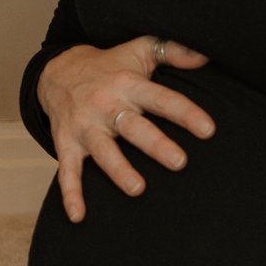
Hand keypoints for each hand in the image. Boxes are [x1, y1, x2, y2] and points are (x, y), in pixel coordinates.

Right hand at [33, 37, 214, 221]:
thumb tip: (205, 56)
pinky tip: (78, 215)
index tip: (208, 130)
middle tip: (179, 162)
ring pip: (102, 149)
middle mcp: (105, 104)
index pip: (161, 98)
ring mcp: (84, 125)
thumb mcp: (139, 50)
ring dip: (118, 169)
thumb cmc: (109, 66)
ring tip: (137, 188)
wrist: (56, 71)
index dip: (185, 113)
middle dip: (155, 144)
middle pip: (132, 126)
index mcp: (128, 84)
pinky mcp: (66, 142)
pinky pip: (67, 169)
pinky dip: (70, 193)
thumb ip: (172, 51)